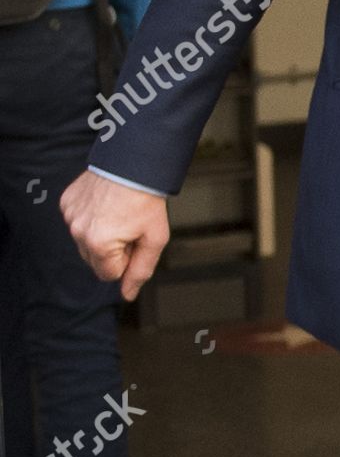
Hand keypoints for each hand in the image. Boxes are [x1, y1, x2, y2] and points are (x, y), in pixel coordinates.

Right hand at [60, 171, 169, 301]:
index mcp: (99, 244)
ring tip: (118, 212)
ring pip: (85, 242)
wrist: (135, 162)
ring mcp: (70, 216)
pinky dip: (91, 216)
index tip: (135, 237)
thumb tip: (128, 295)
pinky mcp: (66, 202)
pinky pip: (78, 222)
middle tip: (129, 224)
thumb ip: (141, 270)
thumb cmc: (147, 198)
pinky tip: (106, 203)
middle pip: (95, 260)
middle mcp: (78, 232)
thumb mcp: (155, 238)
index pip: (109, 274)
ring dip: (101, 234)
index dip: (127, 258)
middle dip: (113, 249)